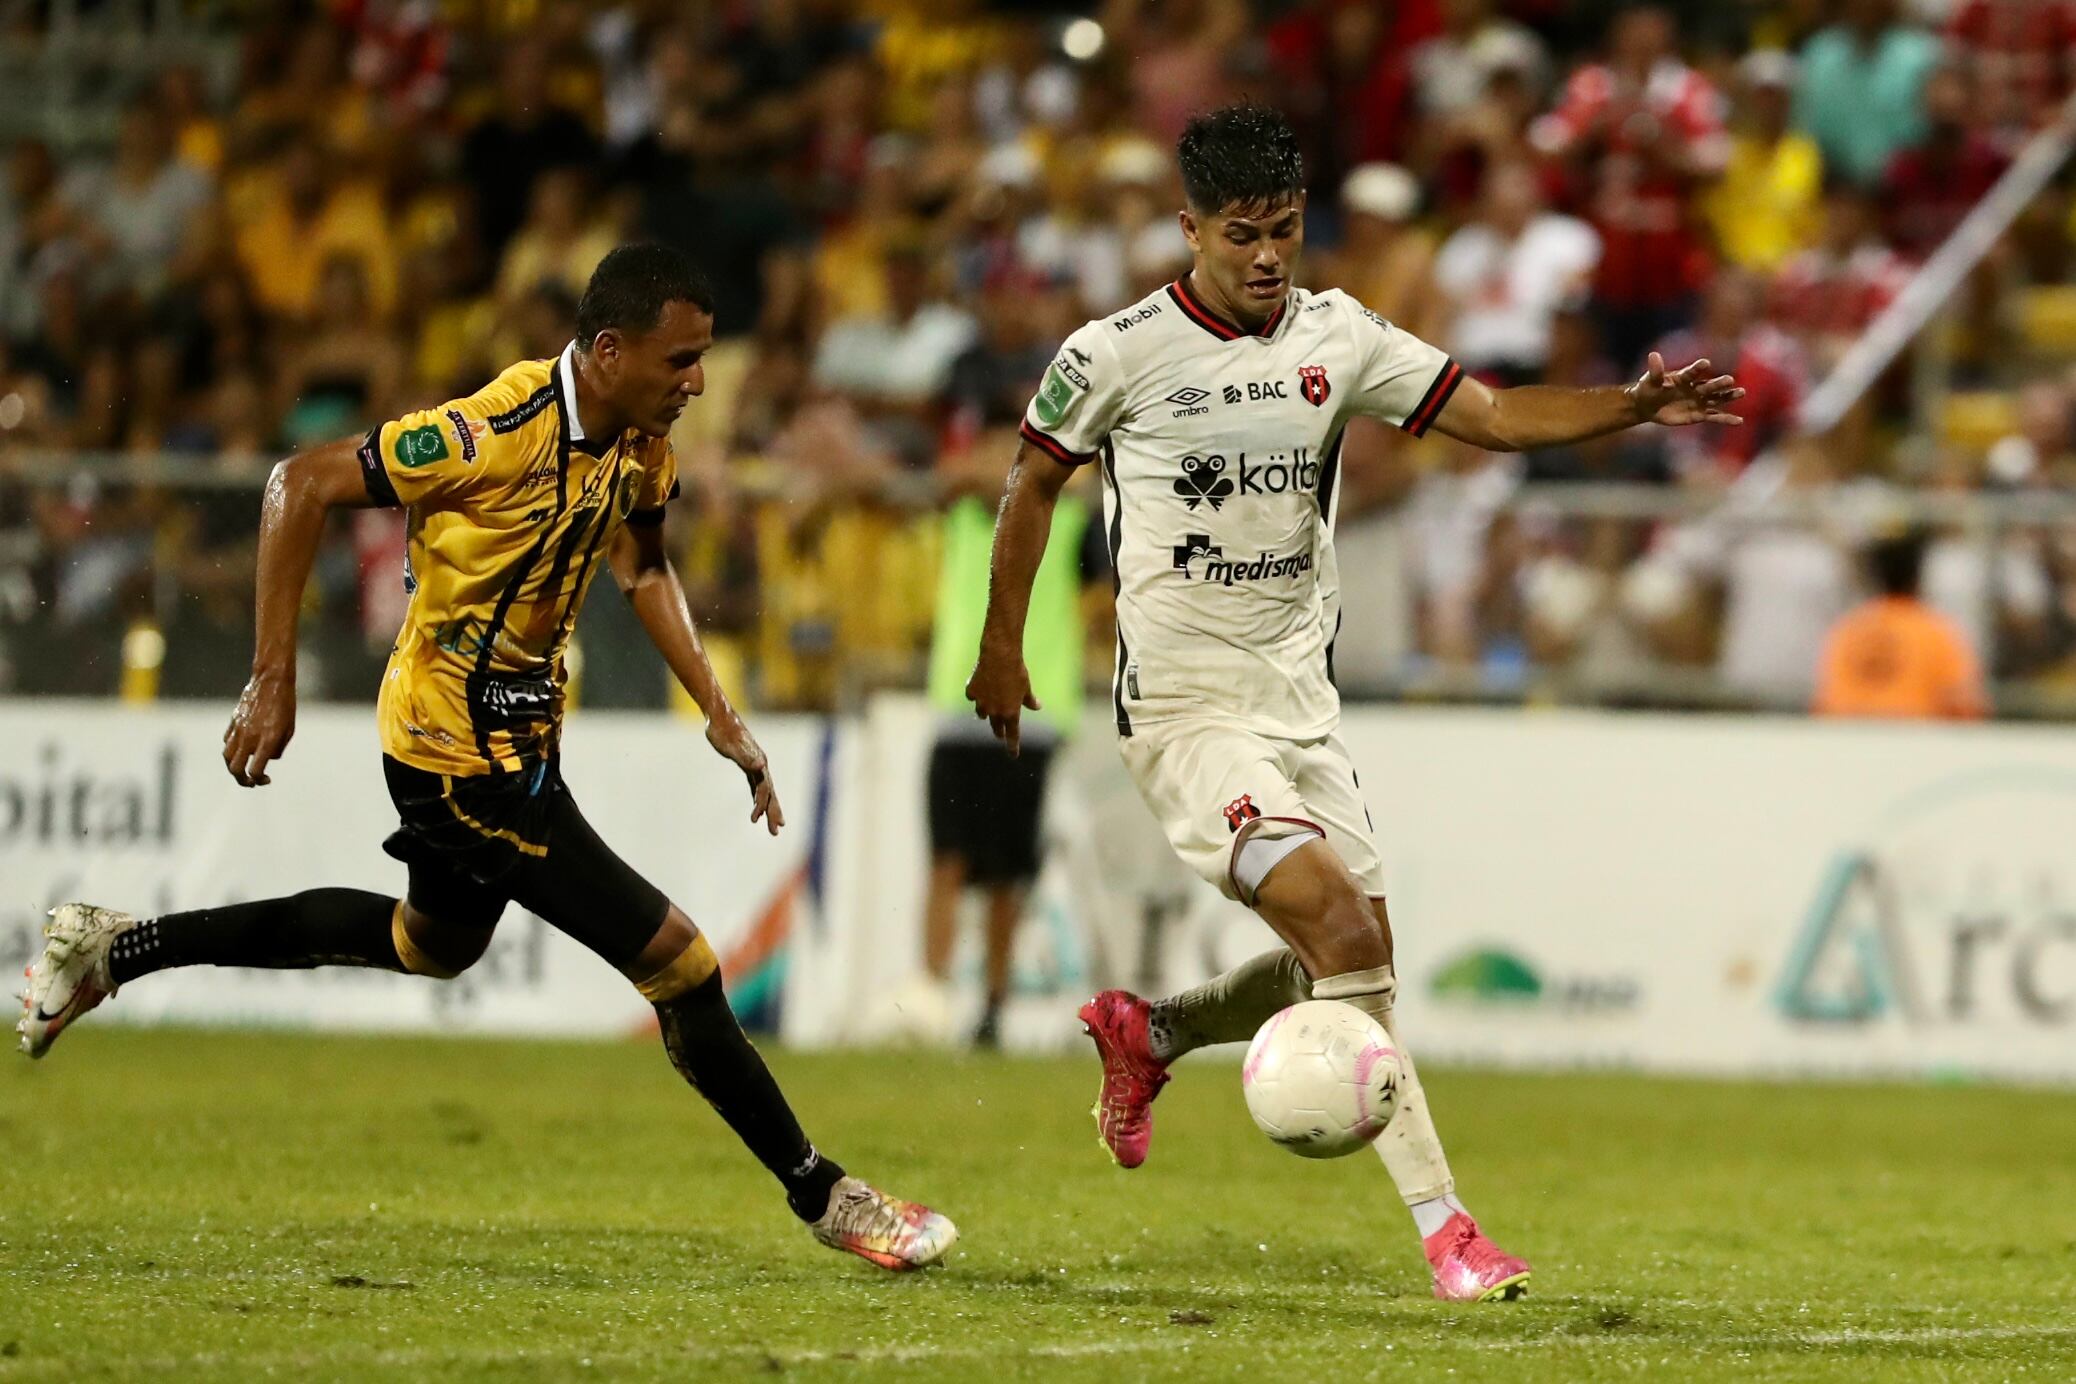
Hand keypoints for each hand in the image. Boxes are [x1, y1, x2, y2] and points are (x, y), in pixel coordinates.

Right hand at [223, 670, 294, 786]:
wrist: (271, 681)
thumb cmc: (285, 705)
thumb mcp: (288, 729)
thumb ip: (277, 748)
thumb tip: (266, 759)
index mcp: (267, 740)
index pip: (255, 770)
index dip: (259, 780)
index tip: (266, 780)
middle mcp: (249, 737)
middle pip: (235, 768)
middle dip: (242, 780)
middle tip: (251, 782)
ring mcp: (238, 729)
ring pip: (227, 757)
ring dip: (234, 767)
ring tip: (244, 770)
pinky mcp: (232, 722)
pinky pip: (227, 742)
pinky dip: (233, 750)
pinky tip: (243, 750)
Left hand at [707, 713, 783, 835]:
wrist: (719, 717)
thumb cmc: (722, 731)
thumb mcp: (731, 745)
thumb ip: (746, 757)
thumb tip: (761, 766)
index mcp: (759, 762)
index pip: (764, 789)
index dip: (762, 805)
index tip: (755, 820)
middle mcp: (760, 765)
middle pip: (770, 793)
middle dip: (773, 812)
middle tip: (776, 831)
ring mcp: (755, 765)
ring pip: (765, 791)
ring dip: (768, 808)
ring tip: (772, 826)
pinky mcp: (746, 765)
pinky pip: (755, 786)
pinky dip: (758, 798)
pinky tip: (757, 808)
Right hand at [965, 642, 1040, 756]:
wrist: (999, 656)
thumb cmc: (1017, 672)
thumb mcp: (1026, 687)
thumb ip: (1030, 700)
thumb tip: (1038, 707)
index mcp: (1011, 713)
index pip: (1012, 735)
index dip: (1012, 746)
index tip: (1013, 755)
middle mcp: (995, 712)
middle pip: (996, 728)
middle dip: (999, 731)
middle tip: (1000, 733)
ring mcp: (981, 703)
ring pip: (982, 714)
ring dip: (986, 714)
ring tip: (988, 711)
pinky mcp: (972, 691)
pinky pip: (973, 698)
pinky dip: (976, 696)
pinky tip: (978, 691)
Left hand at [1630, 353, 1744, 427]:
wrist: (1648, 406)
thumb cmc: (1648, 389)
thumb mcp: (1650, 381)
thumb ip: (1655, 370)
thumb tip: (1653, 354)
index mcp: (1684, 377)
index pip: (1692, 372)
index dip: (1698, 368)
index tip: (1705, 363)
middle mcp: (1695, 388)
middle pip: (1708, 386)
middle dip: (1718, 383)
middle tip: (1729, 380)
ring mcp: (1699, 401)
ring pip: (1716, 398)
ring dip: (1728, 396)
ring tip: (1741, 392)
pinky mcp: (1699, 414)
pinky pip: (1714, 416)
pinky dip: (1726, 419)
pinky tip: (1739, 421)